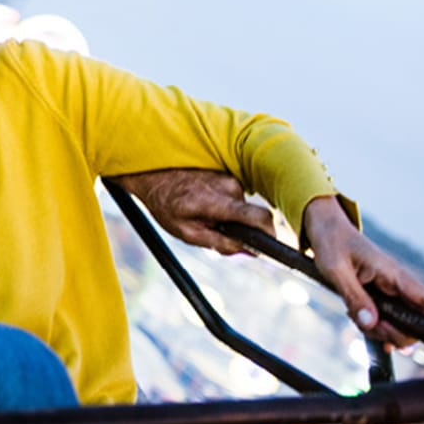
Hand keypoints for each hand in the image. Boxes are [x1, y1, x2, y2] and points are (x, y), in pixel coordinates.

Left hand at [113, 168, 274, 254]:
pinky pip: (234, 197)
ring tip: (201, 213)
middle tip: (212, 230)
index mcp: (216, 201)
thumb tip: (247, 250)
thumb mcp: (185, 232)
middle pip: (249, 217)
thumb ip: (218, 243)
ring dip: (227, 216)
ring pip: (240, 208)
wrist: (152, 173)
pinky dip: (223, 205)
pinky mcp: (227, 173)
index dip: (269, 233)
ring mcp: (229, 177)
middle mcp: (228, 186)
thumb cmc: (166, 205)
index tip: (270, 244)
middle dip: (238, 229)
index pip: (257, 217)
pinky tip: (203, 202)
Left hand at [302, 196, 423, 346]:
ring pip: (398, 325)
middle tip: (368, 325)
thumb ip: (354, 296)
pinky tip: (363, 324)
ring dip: (379, 330)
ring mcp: (389, 291)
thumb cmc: (332, 243)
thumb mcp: (336, 270)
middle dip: (394, 333)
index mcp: (393, 273)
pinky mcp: (379, 296)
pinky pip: (385, 320)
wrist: (325, 229)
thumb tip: (371, 323)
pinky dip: (374, 327)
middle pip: (414, 322)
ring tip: (354, 315)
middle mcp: (397, 284)